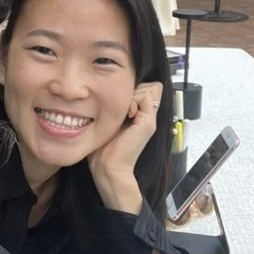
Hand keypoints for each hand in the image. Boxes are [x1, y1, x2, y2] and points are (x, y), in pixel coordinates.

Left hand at [88, 82, 162, 211]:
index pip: (146, 88)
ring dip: (131, 95)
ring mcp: (150, 120)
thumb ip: (116, 108)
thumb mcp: (109, 121)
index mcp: (140, 116)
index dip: (133, 89)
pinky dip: (133, 100)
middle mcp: (148, 117)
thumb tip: (114, 90)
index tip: (119, 101)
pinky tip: (126, 114)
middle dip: (132, 90)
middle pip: (148, 86)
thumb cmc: (103, 147)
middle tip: (122, 106)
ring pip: (148, 89)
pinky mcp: (148, 123)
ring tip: (123, 112)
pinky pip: (145, 96)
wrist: (108, 167)